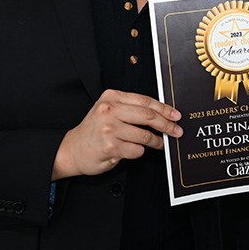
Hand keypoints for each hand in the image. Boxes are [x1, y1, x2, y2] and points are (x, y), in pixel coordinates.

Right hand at [52, 89, 182, 177]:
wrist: (72, 150)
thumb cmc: (94, 131)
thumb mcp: (108, 111)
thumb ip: (130, 108)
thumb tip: (162, 114)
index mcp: (111, 97)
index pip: (145, 101)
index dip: (164, 109)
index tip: (175, 115)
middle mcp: (109, 111)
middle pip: (148, 116)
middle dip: (167, 125)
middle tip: (177, 131)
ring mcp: (109, 129)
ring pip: (145, 136)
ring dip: (156, 142)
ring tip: (159, 144)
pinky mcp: (111, 147)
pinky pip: (137, 150)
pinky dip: (139, 152)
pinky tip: (132, 150)